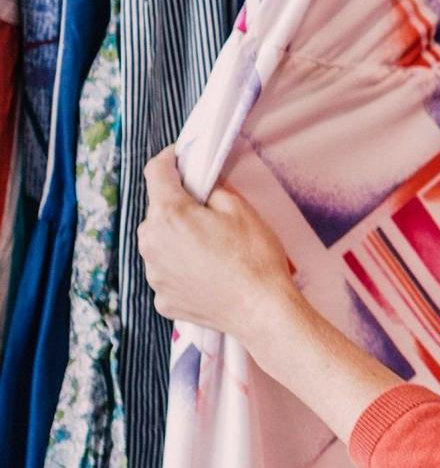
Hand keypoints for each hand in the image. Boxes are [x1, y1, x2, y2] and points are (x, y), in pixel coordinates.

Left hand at [137, 148, 301, 344]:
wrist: (261, 310)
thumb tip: (203, 183)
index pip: (156, 172)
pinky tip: (209, 274)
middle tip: (211, 214)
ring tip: (213, 250)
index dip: (168, 159)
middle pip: (158, 212)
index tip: (179, 157)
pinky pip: (167, 273)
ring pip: (160, 243)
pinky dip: (182, 269)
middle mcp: (151, 243)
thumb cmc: (255, 257)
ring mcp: (153, 274)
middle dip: (179, 207)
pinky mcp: (162, 299)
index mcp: (169, 214)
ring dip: (178, 239)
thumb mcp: (241, 209)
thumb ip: (214, 188)